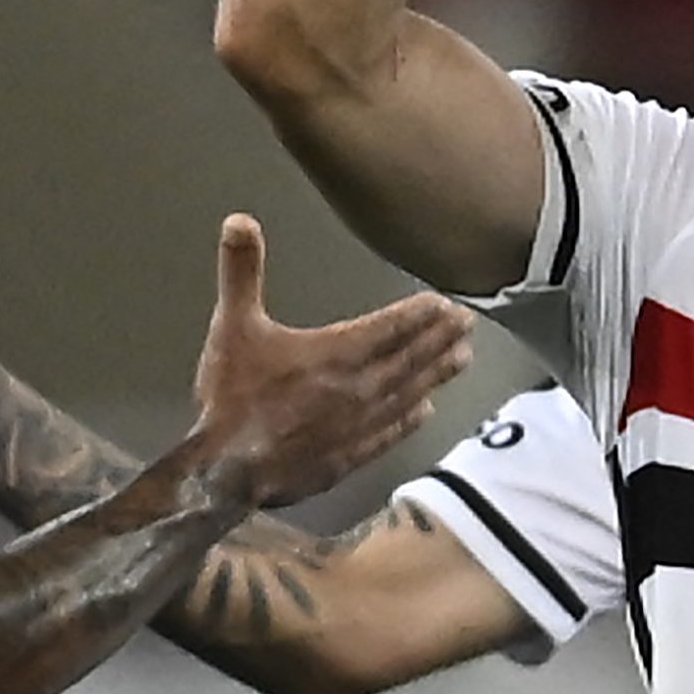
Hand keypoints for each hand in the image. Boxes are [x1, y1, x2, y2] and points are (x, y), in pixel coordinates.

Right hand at [185, 215, 471, 508]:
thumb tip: (239, 220)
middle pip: (411, 358)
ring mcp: (358, 426)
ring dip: (437, 374)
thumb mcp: (232, 324)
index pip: (391, 327)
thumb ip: (241, 271)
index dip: (420, 314)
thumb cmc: (232, 397)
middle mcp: (359, 387)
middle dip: (441, 339)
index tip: (445, 303)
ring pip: (409, 393)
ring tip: (463, 359)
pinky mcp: (349, 458)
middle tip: (469, 326)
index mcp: (338, 352)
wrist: (225, 472)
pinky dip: (411, 420)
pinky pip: (390, 434)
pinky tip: (426, 412)